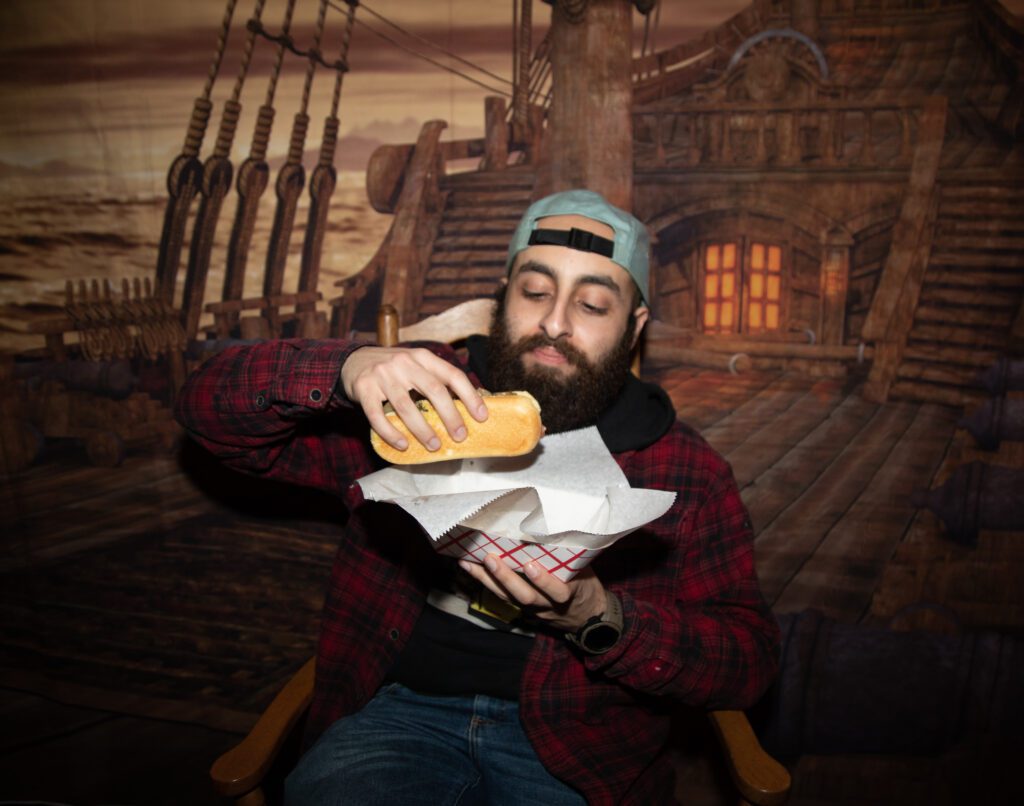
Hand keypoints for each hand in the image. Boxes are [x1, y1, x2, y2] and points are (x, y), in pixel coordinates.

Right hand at [341, 346, 487, 452]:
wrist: (354, 361)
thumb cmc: (394, 370)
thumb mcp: (416, 366)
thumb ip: (436, 380)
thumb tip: (467, 408)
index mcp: (423, 357)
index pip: (452, 375)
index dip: (470, 396)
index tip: (482, 416)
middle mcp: (404, 362)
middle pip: (434, 391)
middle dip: (450, 417)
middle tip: (460, 436)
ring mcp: (383, 374)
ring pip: (407, 406)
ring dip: (423, 430)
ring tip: (434, 445)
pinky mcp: (364, 388)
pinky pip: (377, 416)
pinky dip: (391, 433)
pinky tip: (403, 444)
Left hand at [458, 554, 606, 631]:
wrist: (585, 617)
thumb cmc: (585, 585)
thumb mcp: (585, 571)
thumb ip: (570, 557)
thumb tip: (555, 528)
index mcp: (568, 594)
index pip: (557, 590)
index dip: (543, 580)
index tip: (530, 565)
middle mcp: (548, 604)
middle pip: (525, 596)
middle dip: (506, 578)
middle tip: (490, 559)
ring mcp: (533, 608)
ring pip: (509, 598)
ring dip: (487, 580)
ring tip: (469, 563)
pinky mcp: (522, 608)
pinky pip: (502, 596)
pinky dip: (484, 581)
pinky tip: (469, 567)